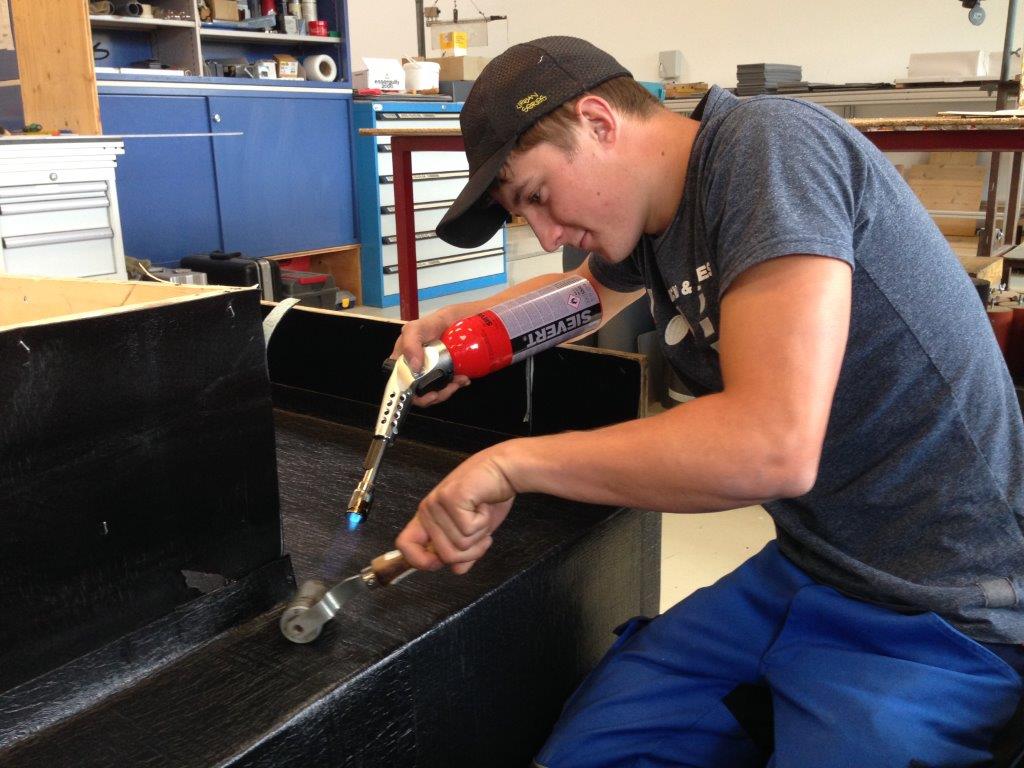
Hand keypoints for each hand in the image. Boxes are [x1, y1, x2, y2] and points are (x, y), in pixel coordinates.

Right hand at [391, 311, 470, 406]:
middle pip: (420, 394)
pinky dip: (457, 384)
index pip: (402, 386)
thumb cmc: (429, 325)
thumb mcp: (414, 329)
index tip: (430, 395)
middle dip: (437, 394)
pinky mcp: (443, 374)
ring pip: (435, 392)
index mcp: (402, 364)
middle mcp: (414, 372)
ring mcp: (430, 374)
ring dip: (449, 390)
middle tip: (450, 386)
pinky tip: (463, 378)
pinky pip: (448, 386)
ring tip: (459, 380)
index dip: (414, 395)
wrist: (453, 321)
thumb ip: (409, 344)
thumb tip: (414, 367)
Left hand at [396, 448, 515, 573]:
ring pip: (459, 546)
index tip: (440, 563)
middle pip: (445, 556)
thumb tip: (457, 569)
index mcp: (428, 517)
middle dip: (472, 550)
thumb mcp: (476, 531)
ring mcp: (436, 503)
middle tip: (481, 529)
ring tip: (481, 513)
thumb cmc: (490, 495)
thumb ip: (464, 551)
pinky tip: (482, 505)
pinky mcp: (450, 498)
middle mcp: (427, 509)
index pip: (405, 545)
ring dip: (480, 534)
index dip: (420, 561)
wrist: (505, 470)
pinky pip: (468, 531)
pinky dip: (483, 522)